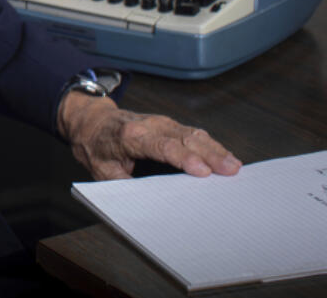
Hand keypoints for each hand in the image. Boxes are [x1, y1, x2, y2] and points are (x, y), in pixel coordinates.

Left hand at [58, 93, 241, 179]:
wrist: (92, 123)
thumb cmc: (98, 150)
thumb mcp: (103, 172)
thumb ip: (126, 185)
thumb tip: (150, 203)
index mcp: (129, 136)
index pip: (161, 146)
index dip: (183, 158)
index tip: (202, 171)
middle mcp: (149, 125)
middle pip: (183, 138)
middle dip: (209, 154)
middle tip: (231, 171)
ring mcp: (161, 123)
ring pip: (192, 134)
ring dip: (215, 149)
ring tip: (234, 166)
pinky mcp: (169, 124)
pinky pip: (192, 133)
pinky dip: (210, 145)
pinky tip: (224, 157)